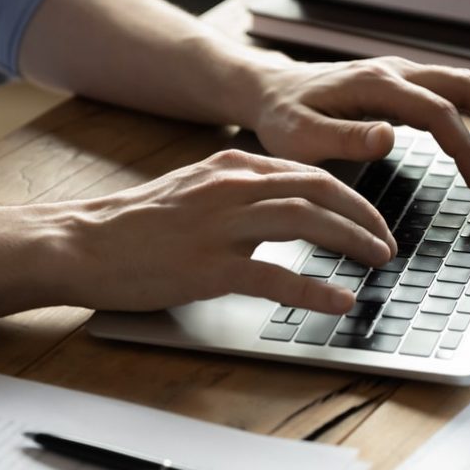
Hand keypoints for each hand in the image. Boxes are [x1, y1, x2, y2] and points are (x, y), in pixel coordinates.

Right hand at [60, 150, 395, 314]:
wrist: (82, 241)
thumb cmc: (137, 222)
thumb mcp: (194, 189)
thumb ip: (240, 192)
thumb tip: (286, 206)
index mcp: (232, 169)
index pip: (309, 174)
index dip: (350, 196)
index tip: (371, 218)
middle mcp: (233, 188)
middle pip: (319, 191)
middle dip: (363, 216)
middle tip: (386, 242)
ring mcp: (221, 226)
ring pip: (306, 222)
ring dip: (351, 241)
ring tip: (378, 261)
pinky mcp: (208, 266)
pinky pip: (275, 276)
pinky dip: (314, 289)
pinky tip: (340, 301)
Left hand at [252, 56, 469, 193]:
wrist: (269, 89)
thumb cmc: (281, 118)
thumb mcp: (300, 137)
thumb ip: (344, 138)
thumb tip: (389, 137)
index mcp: (374, 84)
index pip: (438, 112)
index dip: (466, 148)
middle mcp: (394, 71)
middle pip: (466, 87)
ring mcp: (400, 74)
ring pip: (465, 84)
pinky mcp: (400, 84)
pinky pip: (452, 90)